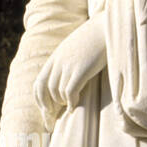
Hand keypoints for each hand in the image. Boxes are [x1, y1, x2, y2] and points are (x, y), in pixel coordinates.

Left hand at [33, 14, 105, 128]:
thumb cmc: (96, 39)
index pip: (39, 83)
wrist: (108, 26)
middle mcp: (58, 62)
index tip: (45, 111)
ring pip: (57, 93)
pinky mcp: (81, 69)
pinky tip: (75, 106)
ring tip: (69, 106)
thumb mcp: (75, 48)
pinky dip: (71, 102)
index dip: (39, 100)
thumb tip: (67, 79)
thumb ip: (68, 61)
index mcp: (56, 57)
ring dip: (62, 103)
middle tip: (52, 120)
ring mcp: (69, 65)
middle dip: (47, 107)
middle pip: (44, 90)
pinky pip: (69, 92)